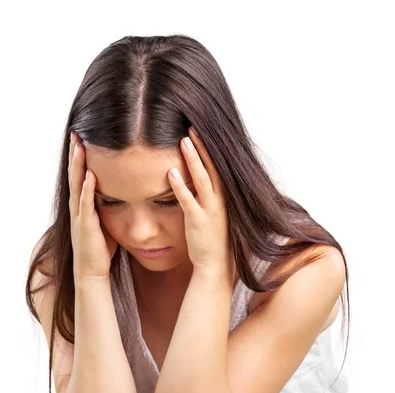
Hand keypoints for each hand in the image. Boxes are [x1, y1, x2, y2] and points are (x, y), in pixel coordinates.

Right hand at [68, 131, 117, 280]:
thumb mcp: (104, 220)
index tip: (83, 137)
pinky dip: (87, 189)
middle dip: (75, 153)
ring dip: (78, 165)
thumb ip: (108, 205)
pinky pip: (86, 204)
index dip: (80, 156)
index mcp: (83, 204)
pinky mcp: (86, 225)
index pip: (81, 174)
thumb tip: (121, 191)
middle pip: (75, 174)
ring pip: (77, 185)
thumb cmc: (100, 248)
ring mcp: (80, 215)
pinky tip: (90, 175)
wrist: (92, 270)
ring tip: (79, 145)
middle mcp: (78, 206)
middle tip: (76, 132)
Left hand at [168, 127, 233, 280]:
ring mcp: (210, 210)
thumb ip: (207, 195)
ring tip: (183, 141)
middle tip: (192, 126)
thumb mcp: (213, 213)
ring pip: (203, 179)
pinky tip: (171, 173)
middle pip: (212, 167)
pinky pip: (189, 201)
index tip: (199, 130)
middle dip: (203, 146)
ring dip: (193, 160)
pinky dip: (180, 187)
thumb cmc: (212, 239)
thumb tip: (195, 179)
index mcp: (223, 197)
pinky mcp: (199, 221)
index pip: (218, 166)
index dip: (209, 148)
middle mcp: (220, 200)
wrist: (215, 264)